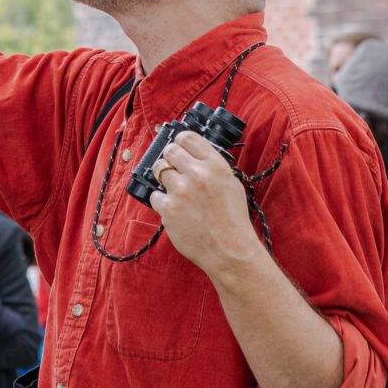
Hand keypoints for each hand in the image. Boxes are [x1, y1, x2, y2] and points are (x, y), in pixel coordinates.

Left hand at [146, 131, 257, 275]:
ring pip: (159, 171)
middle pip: (170, 151)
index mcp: (215, 165)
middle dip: (170, 158)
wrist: (229, 250)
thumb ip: (212, 166)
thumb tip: (194, 155)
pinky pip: (155, 196)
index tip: (179, 147)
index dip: (180, 141)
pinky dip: (161, 202)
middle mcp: (197, 174)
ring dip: (165, 179)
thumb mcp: (231, 183)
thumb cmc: (233, 219)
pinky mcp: (168, 209)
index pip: (188, 137)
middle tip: (174, 168)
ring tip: (176, 191)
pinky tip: (174, 209)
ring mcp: (180, 191)